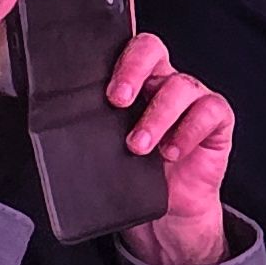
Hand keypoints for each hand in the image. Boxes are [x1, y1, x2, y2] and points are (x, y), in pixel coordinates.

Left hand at [104, 12, 235, 264]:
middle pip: (153, 49)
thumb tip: (47, 121)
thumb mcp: (104, 149)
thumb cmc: (134, 176)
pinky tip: (172, 152)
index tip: (103, 90)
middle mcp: (162, 82)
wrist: (168, 215)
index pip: (124, 50)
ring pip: (180, 85)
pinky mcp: (218, 121)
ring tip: (138, 146)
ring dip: (156, 116)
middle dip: (134, 70)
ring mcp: (192, 99)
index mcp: (133, 82)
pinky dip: (189, 131)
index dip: (116, 59)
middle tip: (117, 101)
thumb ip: (89, 127)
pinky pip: (210, 111)